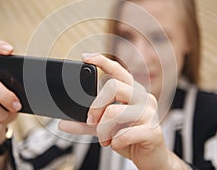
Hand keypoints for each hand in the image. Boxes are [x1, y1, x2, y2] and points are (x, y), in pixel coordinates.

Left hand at [59, 54, 189, 169]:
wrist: (152, 158)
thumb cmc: (130, 138)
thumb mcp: (104, 128)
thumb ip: (85, 124)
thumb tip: (63, 123)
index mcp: (133, 92)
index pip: (118, 71)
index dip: (102, 61)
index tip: (85, 57)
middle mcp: (143, 97)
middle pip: (112, 87)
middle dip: (96, 106)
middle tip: (92, 121)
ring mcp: (150, 113)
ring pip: (114, 111)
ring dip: (103, 129)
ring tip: (105, 139)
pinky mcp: (153, 130)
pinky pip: (125, 133)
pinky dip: (115, 142)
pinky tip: (116, 144)